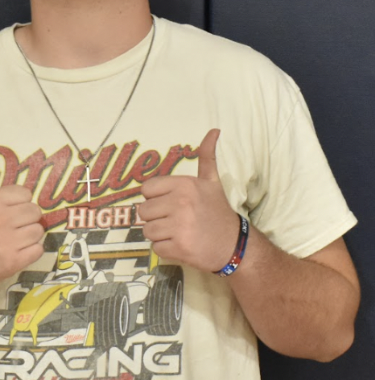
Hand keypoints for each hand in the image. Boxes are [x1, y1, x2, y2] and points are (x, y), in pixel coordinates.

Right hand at [0, 148, 44, 288]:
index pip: (25, 194)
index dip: (19, 202)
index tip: (8, 210)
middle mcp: (0, 220)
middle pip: (35, 211)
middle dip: (26, 218)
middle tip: (12, 225)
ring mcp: (8, 242)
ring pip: (38, 230)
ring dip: (29, 234)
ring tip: (13, 238)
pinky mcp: (14, 261)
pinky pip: (38, 249)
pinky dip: (31, 251)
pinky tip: (16, 250)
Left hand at [138, 128, 239, 270]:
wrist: (235, 245)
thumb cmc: (217, 211)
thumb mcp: (212, 182)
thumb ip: (207, 157)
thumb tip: (214, 130)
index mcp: (185, 185)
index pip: (146, 189)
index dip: (155, 198)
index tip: (171, 203)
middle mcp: (181, 203)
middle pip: (143, 211)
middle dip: (156, 217)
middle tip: (176, 220)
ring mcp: (180, 226)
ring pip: (147, 230)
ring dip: (160, 234)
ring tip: (179, 232)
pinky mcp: (179, 247)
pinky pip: (155, 248)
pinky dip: (166, 249)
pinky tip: (182, 244)